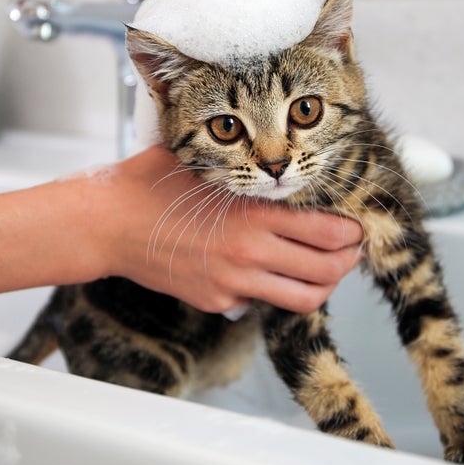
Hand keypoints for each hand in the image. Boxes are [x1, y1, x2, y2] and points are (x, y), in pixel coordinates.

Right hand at [90, 145, 363, 313]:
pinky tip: (267, 271)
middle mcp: (250, 252)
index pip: (327, 231)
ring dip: (324, 286)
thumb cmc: (152, 185)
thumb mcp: (206, 163)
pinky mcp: (218, 301)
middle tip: (351, 251)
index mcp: (253, 214)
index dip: (352, 234)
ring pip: (303, 298)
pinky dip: (271, 289)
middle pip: (326, 270)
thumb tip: (284, 165)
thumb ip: (248, 170)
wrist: (107, 224)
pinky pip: (260, 301)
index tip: (356, 228)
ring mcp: (234, 282)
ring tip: (327, 271)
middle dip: (348, 262)